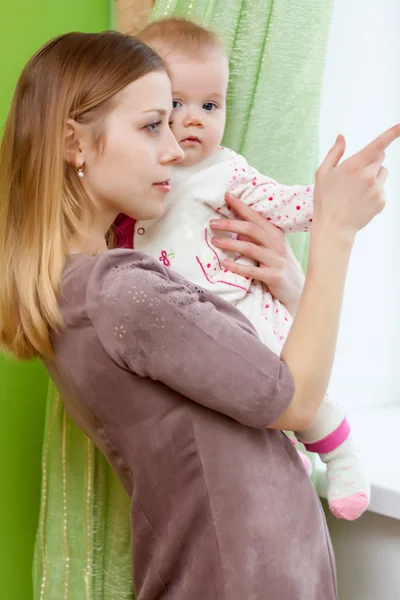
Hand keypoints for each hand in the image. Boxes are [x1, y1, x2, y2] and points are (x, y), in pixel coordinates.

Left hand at [210, 193, 304, 315]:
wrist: (298, 290)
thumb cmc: (280, 267)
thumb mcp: (272, 249)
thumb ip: (257, 239)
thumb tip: (235, 229)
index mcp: (276, 234)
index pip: (256, 217)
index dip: (241, 206)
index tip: (226, 196)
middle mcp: (277, 244)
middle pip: (251, 229)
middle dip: (230, 224)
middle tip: (212, 223)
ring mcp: (276, 260)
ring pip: (249, 248)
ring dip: (229, 243)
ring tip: (214, 241)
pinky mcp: (274, 276)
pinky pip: (252, 270)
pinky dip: (237, 266)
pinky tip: (225, 264)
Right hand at [313, 125, 399, 239]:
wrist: (334, 227)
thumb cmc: (325, 200)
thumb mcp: (322, 173)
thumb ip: (334, 153)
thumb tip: (342, 137)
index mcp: (354, 166)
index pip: (378, 145)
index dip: (392, 133)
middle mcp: (368, 176)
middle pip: (380, 157)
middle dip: (371, 160)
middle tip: (356, 174)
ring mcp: (377, 189)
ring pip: (383, 172)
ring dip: (374, 176)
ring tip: (357, 190)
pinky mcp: (382, 200)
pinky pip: (382, 189)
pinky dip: (374, 192)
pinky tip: (360, 201)